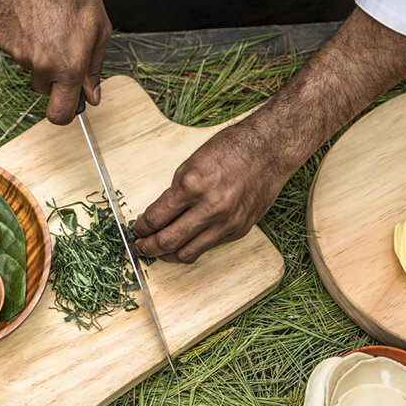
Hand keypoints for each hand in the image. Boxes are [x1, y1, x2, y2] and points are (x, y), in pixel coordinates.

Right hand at [0, 0, 110, 123]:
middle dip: (54, 77)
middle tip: (63, 47)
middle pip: (44, 90)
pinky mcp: (1, 41)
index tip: (70, 104)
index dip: (66, 113)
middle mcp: (41, 66)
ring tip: (48, 22)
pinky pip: (15, 50)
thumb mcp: (99, 29)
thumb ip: (94, 68)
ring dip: (39, 53)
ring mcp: (17, 54)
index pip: (60, 114)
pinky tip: (32, 17)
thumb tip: (91, 96)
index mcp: (68, 67)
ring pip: (30, 67)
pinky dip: (24, 40)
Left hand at [132, 123, 288, 262]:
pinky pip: (208, 247)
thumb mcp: (190, 165)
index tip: (137, 229)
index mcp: (192, 186)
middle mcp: (210, 208)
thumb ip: (174, 194)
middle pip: (168, 241)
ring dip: (167, 255)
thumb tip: (158, 216)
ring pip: (188, 253)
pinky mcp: (239, 230)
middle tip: (140, 246)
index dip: (141, 227)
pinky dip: (192, 247)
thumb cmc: (229, 150)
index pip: (156, 218)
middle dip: (148, 246)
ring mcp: (226, 222)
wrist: (268, 151)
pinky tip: (184, 243)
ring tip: (158, 251)